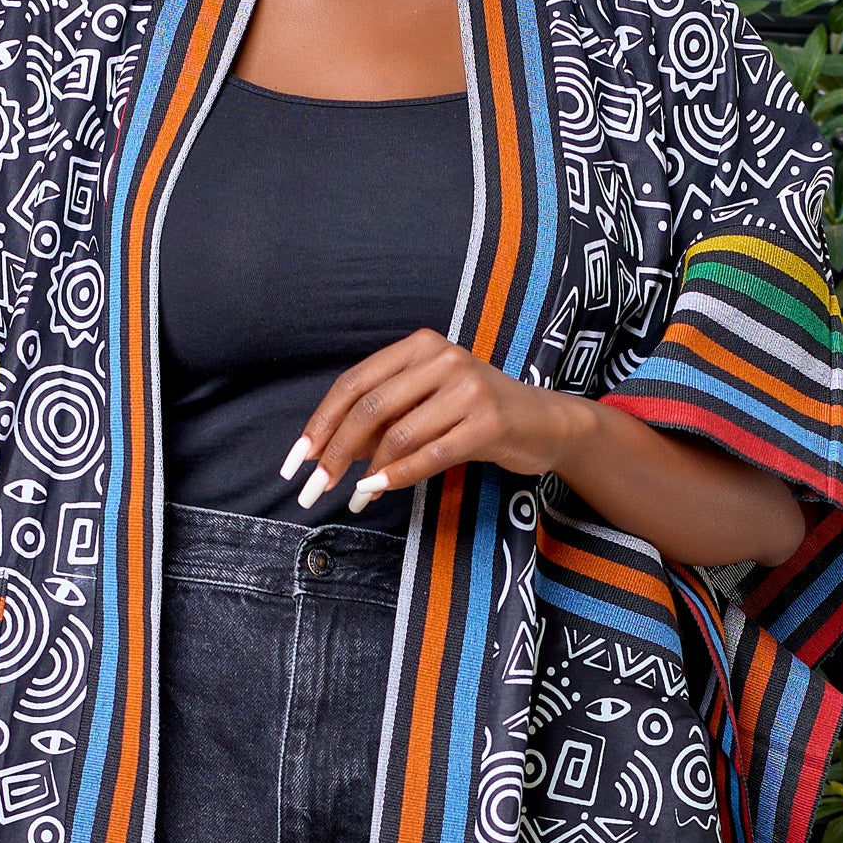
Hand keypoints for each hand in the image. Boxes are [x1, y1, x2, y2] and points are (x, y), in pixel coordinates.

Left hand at [282, 331, 579, 508]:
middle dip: (335, 452)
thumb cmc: (476, 414)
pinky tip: (378, 490)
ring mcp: (468, 388)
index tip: (297, 458)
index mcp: (420, 346)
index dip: (320, 422)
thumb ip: (383, 420)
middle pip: (370, 408)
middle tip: (315, 487)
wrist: (545, 422)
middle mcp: (443, 358)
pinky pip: (432, 453)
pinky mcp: (489, 422)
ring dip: (367, 472)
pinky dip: (399, 475)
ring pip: (398, 433)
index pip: (354, 383)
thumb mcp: (427, 404)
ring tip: (353, 497)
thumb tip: (329, 452)